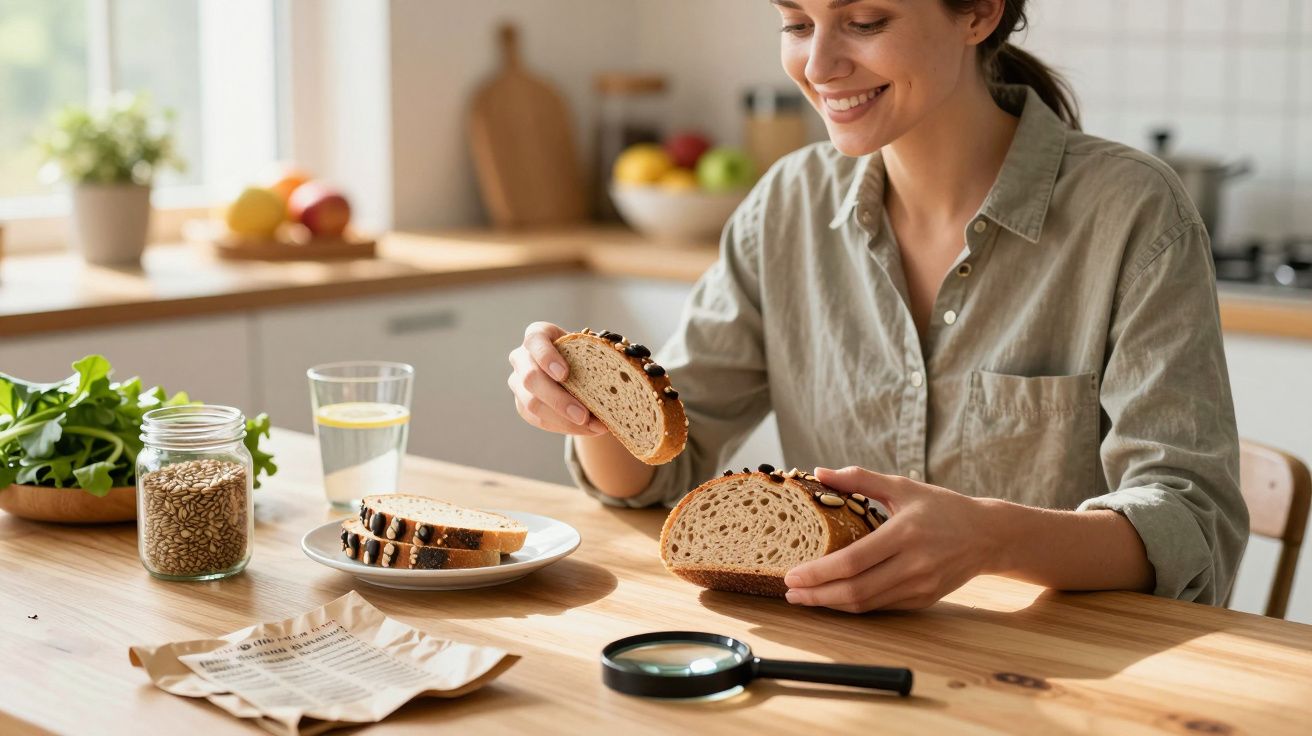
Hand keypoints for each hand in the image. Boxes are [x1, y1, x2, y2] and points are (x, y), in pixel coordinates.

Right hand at [507, 322, 607, 436]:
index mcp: (537, 335)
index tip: (565, 374)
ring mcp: (518, 382)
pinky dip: (564, 426)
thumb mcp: (590, 349)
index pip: (535, 341)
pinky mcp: (522, 404)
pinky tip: (586, 429)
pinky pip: (538, 419)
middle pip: (531, 379)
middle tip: (583, 415)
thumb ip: (599, 356)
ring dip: (564, 420)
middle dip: (559, 400)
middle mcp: (522, 357)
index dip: (547, 357)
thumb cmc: (585, 355)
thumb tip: (622, 376)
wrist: (574, 370)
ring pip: (532, 404)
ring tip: (593, 426)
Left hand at [783, 466, 996, 612]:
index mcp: (904, 533)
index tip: (792, 575)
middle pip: (855, 590)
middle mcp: (913, 565)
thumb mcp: (903, 486)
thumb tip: (819, 472)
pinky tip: (834, 598)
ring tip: (805, 598)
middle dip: (817, 595)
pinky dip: (854, 605)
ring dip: (831, 605)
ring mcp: (920, 586)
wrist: (989, 535)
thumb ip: (860, 478)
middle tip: (790, 593)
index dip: (818, 572)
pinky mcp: (924, 600)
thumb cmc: (942, 507)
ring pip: (867, 604)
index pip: (852, 561)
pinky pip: (882, 607)